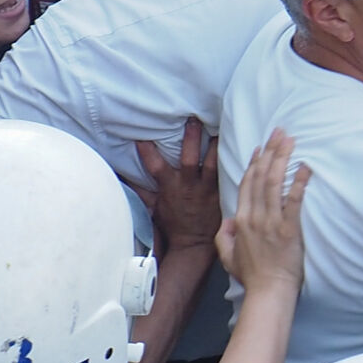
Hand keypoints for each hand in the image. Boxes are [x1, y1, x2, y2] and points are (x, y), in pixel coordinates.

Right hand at [129, 120, 223, 255]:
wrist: (193, 243)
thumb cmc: (173, 222)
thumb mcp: (154, 207)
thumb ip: (141, 190)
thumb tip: (123, 176)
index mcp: (170, 187)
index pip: (155, 166)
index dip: (147, 151)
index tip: (142, 136)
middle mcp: (188, 185)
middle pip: (189, 158)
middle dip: (191, 139)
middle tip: (193, 119)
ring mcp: (206, 188)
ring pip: (212, 162)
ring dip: (216, 146)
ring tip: (221, 127)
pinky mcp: (220, 192)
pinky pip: (228, 173)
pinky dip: (233, 161)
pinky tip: (240, 147)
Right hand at [217, 129, 310, 295]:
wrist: (268, 292)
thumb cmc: (252, 276)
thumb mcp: (227, 257)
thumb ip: (223, 237)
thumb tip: (227, 220)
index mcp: (239, 221)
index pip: (246, 184)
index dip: (254, 163)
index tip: (262, 146)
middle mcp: (254, 217)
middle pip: (260, 176)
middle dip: (270, 151)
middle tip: (280, 131)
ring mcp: (271, 222)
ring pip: (274, 183)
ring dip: (283, 158)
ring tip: (291, 140)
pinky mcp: (289, 228)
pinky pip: (294, 200)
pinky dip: (299, 182)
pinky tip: (306, 167)